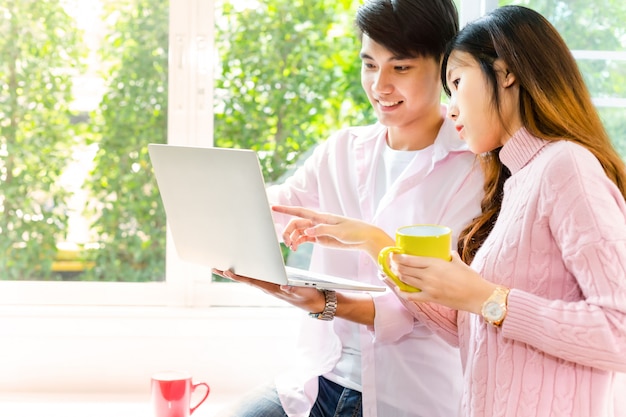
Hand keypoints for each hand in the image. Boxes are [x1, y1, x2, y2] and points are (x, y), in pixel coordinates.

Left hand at [212, 268, 325, 312]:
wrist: (317, 303)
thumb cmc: (311, 296)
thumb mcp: (304, 292)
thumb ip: (294, 289)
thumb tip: (283, 286)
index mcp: (273, 289)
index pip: (253, 281)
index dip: (239, 276)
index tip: (226, 271)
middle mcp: (269, 288)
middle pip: (247, 279)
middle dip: (231, 274)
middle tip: (215, 267)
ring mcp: (271, 287)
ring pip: (251, 279)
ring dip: (237, 274)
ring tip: (222, 268)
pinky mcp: (275, 285)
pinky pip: (258, 278)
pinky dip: (248, 274)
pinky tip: (243, 270)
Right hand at [271, 205, 393, 258]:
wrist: (364, 238)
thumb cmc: (355, 231)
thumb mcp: (339, 231)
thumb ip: (322, 230)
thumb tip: (307, 231)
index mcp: (321, 217)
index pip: (300, 211)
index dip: (286, 209)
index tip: (273, 207)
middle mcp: (317, 222)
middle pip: (296, 224)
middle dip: (288, 231)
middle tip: (287, 242)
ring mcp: (318, 230)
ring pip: (299, 232)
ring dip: (292, 238)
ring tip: (292, 247)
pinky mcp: (320, 238)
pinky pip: (304, 238)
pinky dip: (298, 242)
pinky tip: (296, 248)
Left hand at [388, 252, 496, 313]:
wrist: (478, 296)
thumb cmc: (471, 278)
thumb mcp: (459, 262)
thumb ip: (451, 256)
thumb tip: (447, 252)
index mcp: (435, 263)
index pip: (410, 259)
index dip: (398, 257)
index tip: (393, 254)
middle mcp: (429, 275)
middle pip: (405, 270)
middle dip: (396, 266)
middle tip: (392, 263)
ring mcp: (429, 287)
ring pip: (406, 281)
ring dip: (398, 276)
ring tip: (394, 272)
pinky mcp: (431, 298)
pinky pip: (412, 296)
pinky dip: (403, 292)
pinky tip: (399, 289)